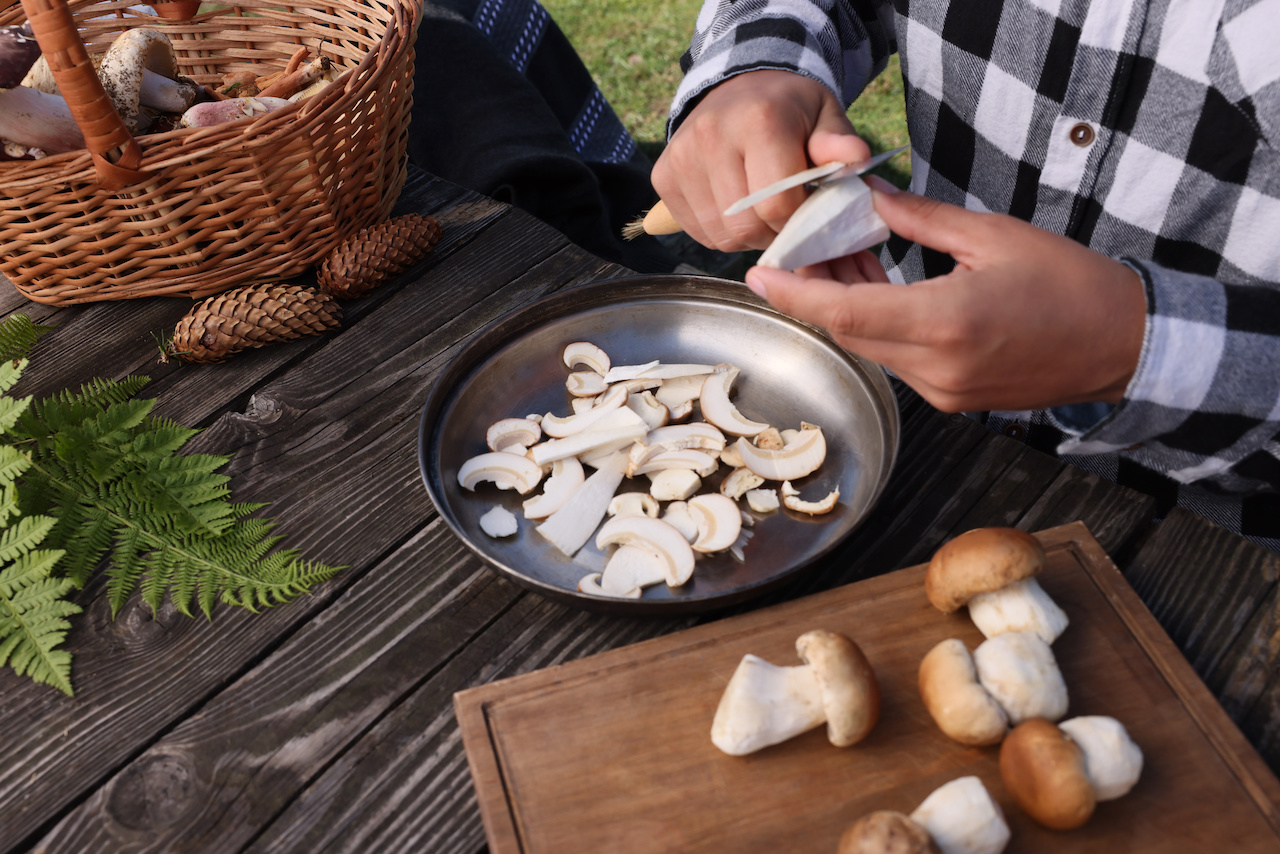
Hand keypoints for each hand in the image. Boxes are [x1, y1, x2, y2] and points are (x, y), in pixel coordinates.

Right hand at [652, 70, 869, 251]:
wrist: (740, 88)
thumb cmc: (790, 110)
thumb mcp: (824, 116)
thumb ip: (838, 142)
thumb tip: (854, 158)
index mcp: (758, 120)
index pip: (778, 205)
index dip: (799, 219)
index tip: (806, 206)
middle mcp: (711, 136)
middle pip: (747, 225)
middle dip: (773, 231)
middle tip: (785, 213)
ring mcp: (681, 158)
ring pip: (721, 235)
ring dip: (747, 236)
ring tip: (760, 210)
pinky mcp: (664, 177)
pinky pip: (698, 231)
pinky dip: (721, 231)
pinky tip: (734, 208)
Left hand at [742, 189, 1147, 412]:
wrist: (1124, 344)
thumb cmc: (1071, 284)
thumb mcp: (994, 236)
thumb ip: (922, 221)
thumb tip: (870, 201)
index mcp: (947, 324)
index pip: (847, 314)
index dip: (796, 295)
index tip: (759, 273)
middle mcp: (937, 368)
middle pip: (852, 331)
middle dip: (818, 292)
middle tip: (803, 247)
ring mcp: (944, 392)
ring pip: (873, 347)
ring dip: (851, 307)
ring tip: (845, 258)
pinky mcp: (954, 400)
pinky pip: (898, 361)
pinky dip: (882, 326)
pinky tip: (881, 289)